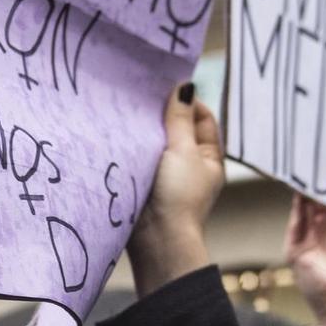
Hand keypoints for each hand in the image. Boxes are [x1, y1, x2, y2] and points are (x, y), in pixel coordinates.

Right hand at [127, 86, 223, 295]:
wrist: (156, 238)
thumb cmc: (179, 195)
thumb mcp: (183, 151)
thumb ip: (180, 119)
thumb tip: (185, 86)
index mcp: (208, 156)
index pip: (201, 117)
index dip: (187, 101)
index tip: (165, 87)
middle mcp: (188, 163)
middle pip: (176, 127)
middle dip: (161, 113)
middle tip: (141, 95)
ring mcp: (165, 173)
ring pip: (155, 141)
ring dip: (144, 129)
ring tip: (127, 110)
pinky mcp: (143, 181)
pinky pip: (138, 155)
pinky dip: (131, 145)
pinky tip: (118, 132)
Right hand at [284, 159, 325, 325]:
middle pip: (317, 198)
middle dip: (315, 177)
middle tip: (314, 151)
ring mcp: (311, 238)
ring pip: (304, 207)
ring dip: (303, 187)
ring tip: (304, 162)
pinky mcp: (296, 249)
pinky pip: (294, 222)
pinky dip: (295, 205)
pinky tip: (297, 186)